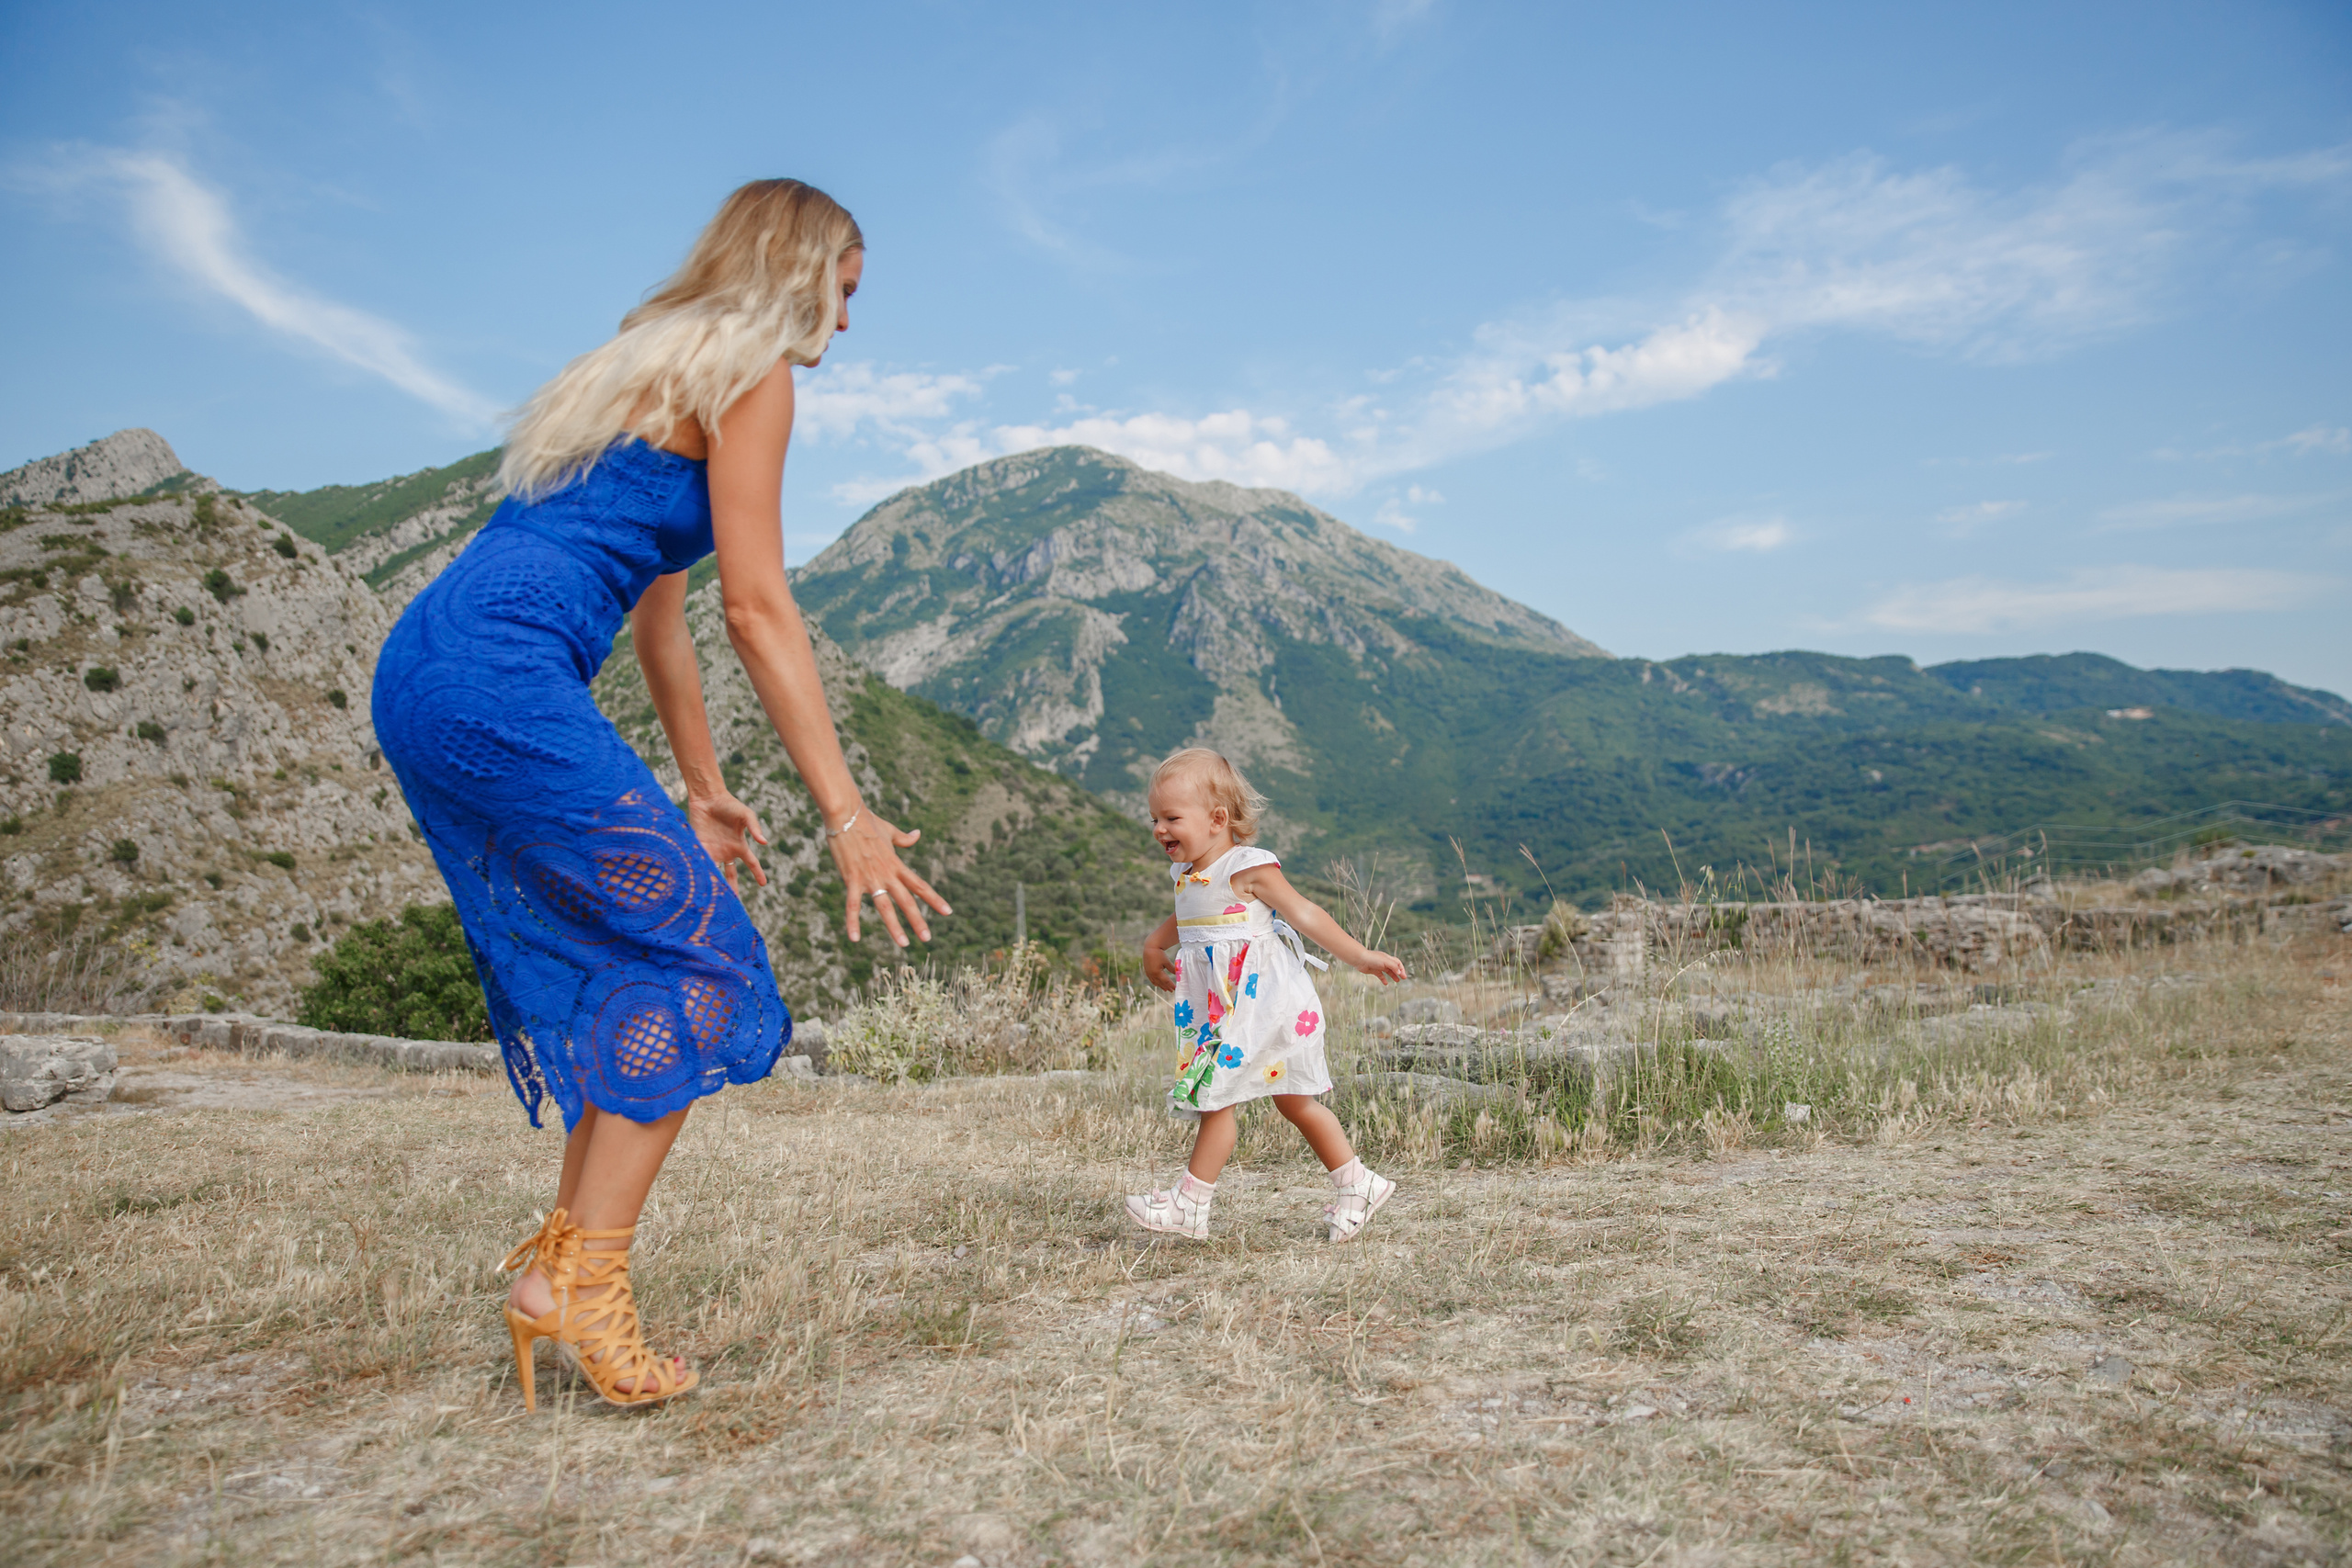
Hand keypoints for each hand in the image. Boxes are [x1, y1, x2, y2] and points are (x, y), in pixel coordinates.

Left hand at [687, 792, 768, 891]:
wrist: (707, 797)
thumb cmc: (729, 804)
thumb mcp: (746, 815)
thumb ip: (755, 828)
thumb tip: (764, 843)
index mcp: (740, 845)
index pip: (752, 863)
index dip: (758, 874)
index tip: (763, 884)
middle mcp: (727, 851)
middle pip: (730, 875)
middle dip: (732, 888)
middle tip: (734, 904)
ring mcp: (713, 850)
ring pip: (714, 872)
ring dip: (714, 884)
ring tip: (714, 900)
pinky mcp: (700, 846)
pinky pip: (701, 862)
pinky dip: (701, 871)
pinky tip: (699, 882)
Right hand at [825, 806, 950, 946]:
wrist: (846, 815)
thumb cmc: (866, 821)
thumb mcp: (889, 830)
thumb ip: (904, 838)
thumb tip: (917, 834)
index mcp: (897, 864)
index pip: (920, 885)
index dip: (935, 899)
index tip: (948, 912)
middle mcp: (886, 873)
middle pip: (906, 900)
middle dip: (918, 920)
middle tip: (928, 938)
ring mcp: (870, 878)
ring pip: (885, 907)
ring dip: (894, 926)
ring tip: (903, 943)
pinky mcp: (852, 879)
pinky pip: (852, 905)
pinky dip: (853, 922)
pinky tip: (854, 938)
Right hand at [1142, 942, 1175, 992]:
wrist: (1150, 948)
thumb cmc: (1159, 953)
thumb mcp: (1167, 961)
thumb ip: (1172, 969)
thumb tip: (1178, 974)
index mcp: (1157, 972)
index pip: (1166, 981)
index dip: (1171, 985)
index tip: (1175, 988)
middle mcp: (1152, 974)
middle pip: (1161, 983)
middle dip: (1167, 987)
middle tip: (1172, 990)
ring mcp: (1149, 973)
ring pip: (1156, 982)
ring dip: (1161, 986)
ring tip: (1165, 990)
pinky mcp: (1147, 971)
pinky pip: (1151, 979)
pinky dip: (1155, 983)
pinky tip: (1157, 985)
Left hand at [1355, 949, 1407, 985]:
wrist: (1360, 959)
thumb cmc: (1372, 958)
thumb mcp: (1385, 961)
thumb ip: (1393, 966)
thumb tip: (1399, 972)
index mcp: (1387, 958)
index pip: (1397, 963)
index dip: (1401, 968)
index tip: (1403, 975)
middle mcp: (1384, 962)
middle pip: (1394, 967)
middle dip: (1399, 972)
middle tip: (1404, 978)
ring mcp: (1379, 966)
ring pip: (1388, 972)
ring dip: (1393, 976)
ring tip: (1397, 981)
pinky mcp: (1374, 970)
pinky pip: (1380, 975)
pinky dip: (1383, 979)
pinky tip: (1386, 983)